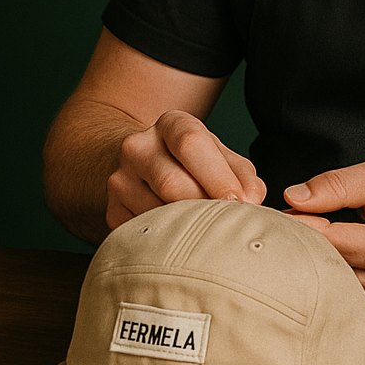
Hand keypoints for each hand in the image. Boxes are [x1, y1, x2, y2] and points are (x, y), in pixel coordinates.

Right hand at [106, 110, 264, 230]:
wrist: (146, 166)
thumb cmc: (193, 163)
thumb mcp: (220, 156)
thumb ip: (242, 174)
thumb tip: (252, 199)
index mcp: (170, 124)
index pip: (190, 144)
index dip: (217, 176)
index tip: (239, 202)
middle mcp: (139, 146)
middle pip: (171, 182)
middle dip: (204, 206)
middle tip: (226, 224)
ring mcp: (120, 178)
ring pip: (155, 211)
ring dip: (187, 227)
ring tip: (207, 231)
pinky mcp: (113, 209)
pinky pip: (142, 232)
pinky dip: (167, 240)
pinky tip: (182, 238)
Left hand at [284, 157, 364, 331]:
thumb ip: (341, 184)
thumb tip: (293, 198)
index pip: (322, 241)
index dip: (296, 223)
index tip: (283, 211)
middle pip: (321, 270)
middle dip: (303, 246)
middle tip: (297, 223)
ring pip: (331, 290)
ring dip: (320, 267)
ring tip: (328, 240)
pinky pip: (348, 303)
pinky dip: (341, 283)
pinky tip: (349, 263)